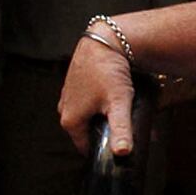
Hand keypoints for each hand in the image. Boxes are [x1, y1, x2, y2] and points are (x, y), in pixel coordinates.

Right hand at [58, 30, 137, 154]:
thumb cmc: (108, 72)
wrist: (103, 41)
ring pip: (90, 116)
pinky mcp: (76, 85)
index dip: (105, 151)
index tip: (123, 151)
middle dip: (108, 133)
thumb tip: (123, 153)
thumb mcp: (118, 103)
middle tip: (129, 132)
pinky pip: (89, 102)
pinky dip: (102, 104)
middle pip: (89, 131)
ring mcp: (69, 97)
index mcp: (71, 121)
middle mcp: (65, 110)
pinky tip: (116, 99)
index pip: (86, 148)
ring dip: (106, 117)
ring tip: (125, 114)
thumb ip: (121, 129)